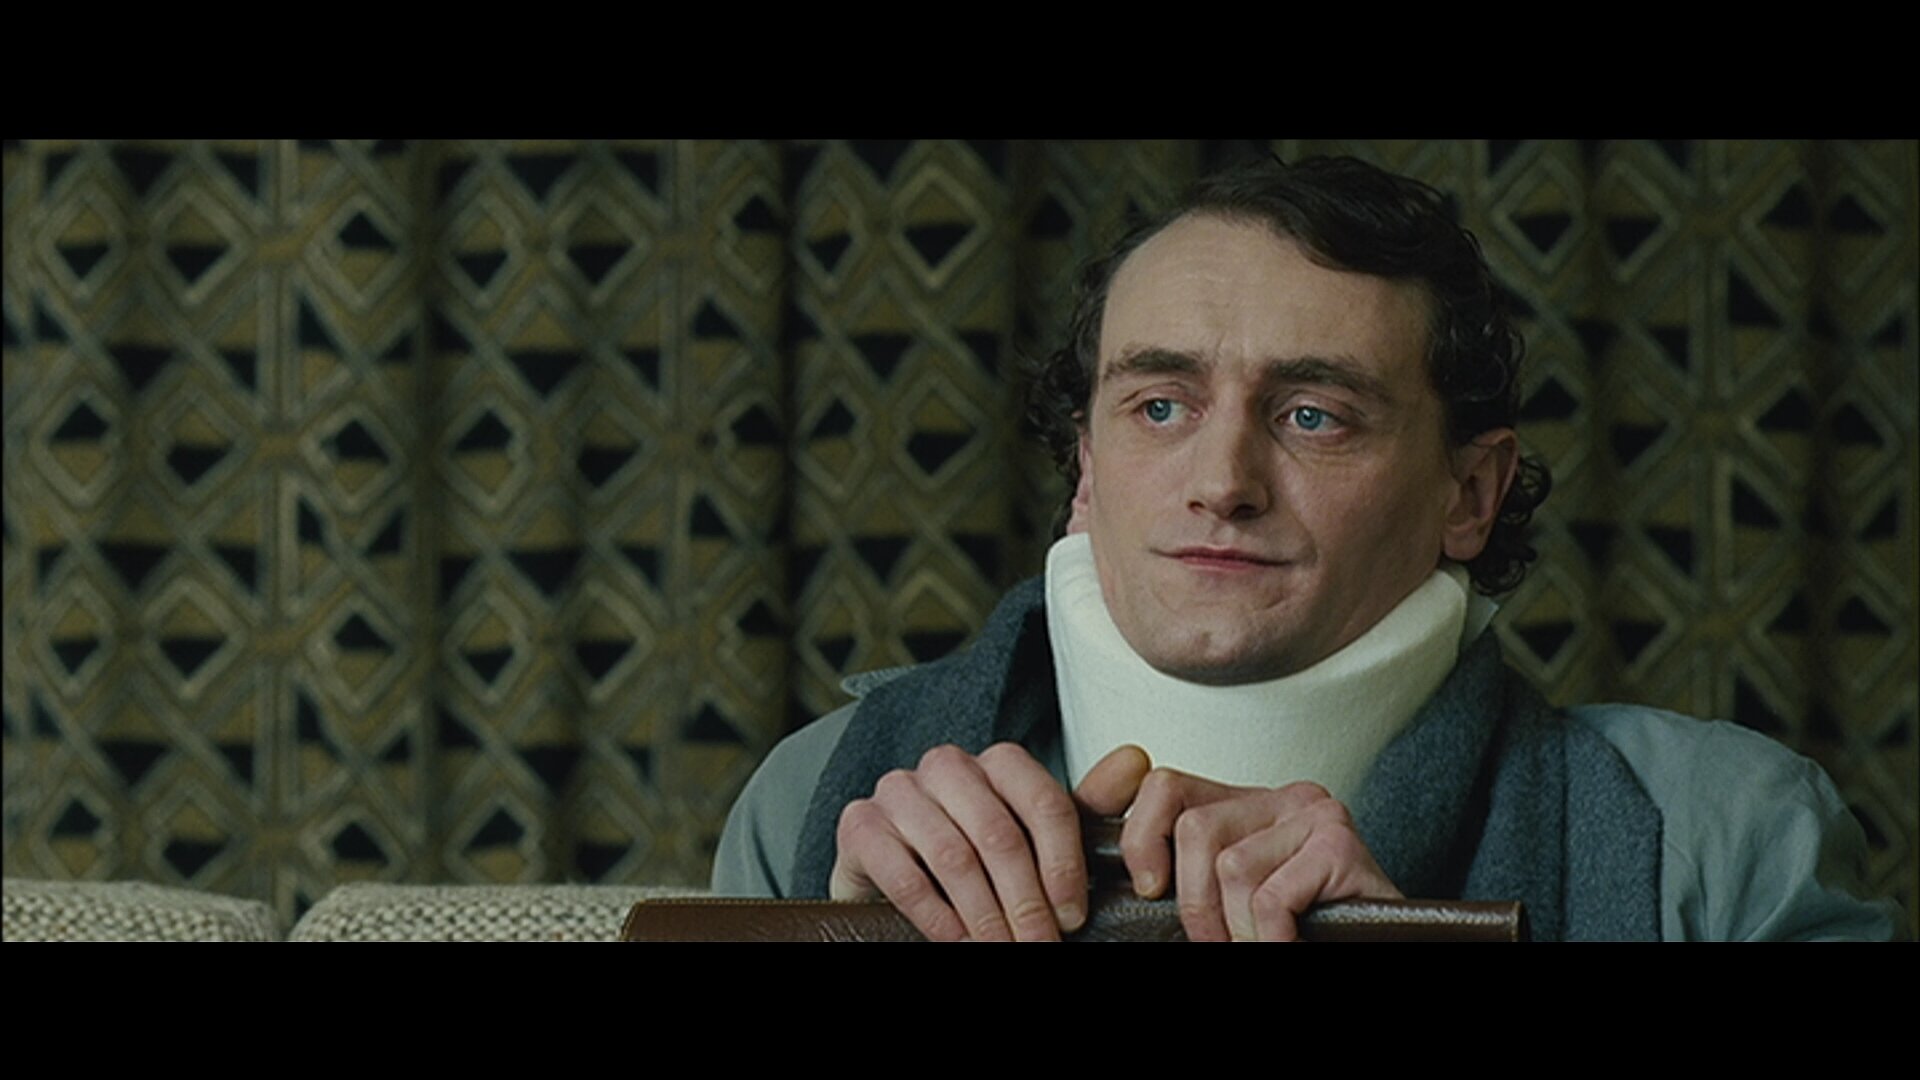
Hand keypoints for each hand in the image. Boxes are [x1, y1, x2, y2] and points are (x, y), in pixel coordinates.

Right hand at [829, 743, 1148, 940]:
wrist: (891, 881)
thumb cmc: (973, 862)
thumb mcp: (1032, 841)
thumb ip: (1084, 808)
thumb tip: (1138, 762)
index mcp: (995, 762)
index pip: (1043, 803)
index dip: (1063, 866)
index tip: (1073, 918)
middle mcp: (945, 765)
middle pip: (999, 833)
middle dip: (1025, 903)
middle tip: (1040, 948)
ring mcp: (897, 790)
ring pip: (954, 855)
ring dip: (985, 916)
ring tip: (1003, 952)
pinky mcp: (859, 823)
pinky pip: (904, 873)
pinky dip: (937, 917)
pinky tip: (958, 942)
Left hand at [1121, 767, 1400, 940]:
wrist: (1382, 946)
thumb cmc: (1306, 931)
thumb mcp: (1233, 901)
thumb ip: (1192, 877)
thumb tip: (1141, 881)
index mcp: (1245, 804)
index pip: (1165, 787)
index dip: (1141, 837)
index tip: (1149, 889)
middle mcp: (1282, 796)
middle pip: (1195, 830)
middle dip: (1196, 904)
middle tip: (1219, 944)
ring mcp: (1315, 814)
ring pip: (1232, 868)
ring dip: (1239, 931)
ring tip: (1263, 944)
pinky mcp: (1341, 844)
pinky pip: (1271, 898)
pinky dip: (1270, 939)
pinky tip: (1291, 944)